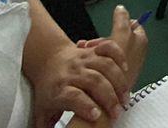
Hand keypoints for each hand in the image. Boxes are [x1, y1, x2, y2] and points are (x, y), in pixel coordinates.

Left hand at [32, 6, 146, 125]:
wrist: (46, 60)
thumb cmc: (48, 90)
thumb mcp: (42, 112)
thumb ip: (47, 127)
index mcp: (59, 89)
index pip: (73, 96)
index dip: (86, 106)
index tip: (97, 116)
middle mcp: (72, 72)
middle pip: (94, 81)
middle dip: (109, 98)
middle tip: (117, 112)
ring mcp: (84, 59)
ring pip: (106, 65)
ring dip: (119, 82)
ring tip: (125, 98)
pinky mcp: (93, 50)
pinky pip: (109, 48)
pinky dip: (119, 56)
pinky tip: (125, 69)